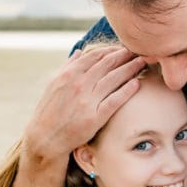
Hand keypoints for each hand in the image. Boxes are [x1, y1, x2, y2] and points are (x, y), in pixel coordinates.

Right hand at [22, 46, 146, 162]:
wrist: (45, 138)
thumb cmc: (49, 110)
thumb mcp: (53, 84)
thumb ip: (68, 66)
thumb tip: (80, 52)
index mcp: (69, 75)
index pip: (95, 56)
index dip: (112, 51)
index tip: (123, 49)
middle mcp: (78, 85)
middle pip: (107, 65)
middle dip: (124, 56)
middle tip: (138, 51)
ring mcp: (87, 101)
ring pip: (113, 79)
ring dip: (129, 69)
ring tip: (142, 63)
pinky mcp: (95, 117)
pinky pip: (114, 101)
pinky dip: (126, 91)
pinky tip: (137, 84)